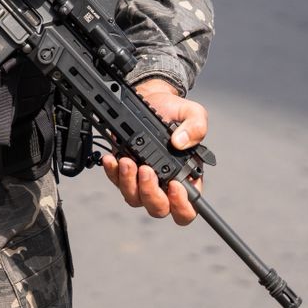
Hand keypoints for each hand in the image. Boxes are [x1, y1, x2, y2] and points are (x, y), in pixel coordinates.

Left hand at [101, 80, 208, 225]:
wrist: (152, 99)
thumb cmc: (174, 111)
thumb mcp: (193, 113)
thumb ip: (196, 127)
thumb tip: (180, 143)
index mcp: (187, 177)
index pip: (187, 208)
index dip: (181, 206)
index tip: (174, 185)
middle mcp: (164, 184)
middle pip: (158, 208)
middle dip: (150, 193)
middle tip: (146, 170)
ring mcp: (142, 180)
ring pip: (134, 198)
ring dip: (128, 183)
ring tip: (127, 161)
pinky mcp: (124, 171)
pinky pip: (116, 181)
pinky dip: (112, 172)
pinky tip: (111, 158)